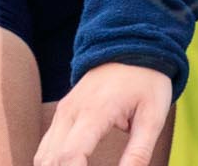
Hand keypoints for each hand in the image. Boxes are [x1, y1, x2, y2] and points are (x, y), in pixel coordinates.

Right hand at [35, 62, 173, 165]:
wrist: (132, 44)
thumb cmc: (147, 81)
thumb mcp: (153, 117)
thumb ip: (139, 152)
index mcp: (94, 112)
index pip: (69, 155)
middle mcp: (71, 111)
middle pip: (51, 160)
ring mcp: (63, 111)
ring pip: (43, 155)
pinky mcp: (63, 113)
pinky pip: (46, 146)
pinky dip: (53, 163)